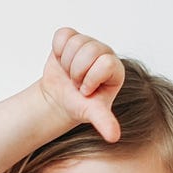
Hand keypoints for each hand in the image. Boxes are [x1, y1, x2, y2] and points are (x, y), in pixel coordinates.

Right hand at [40, 27, 124, 141]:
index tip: (86, 90)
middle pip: (89, 50)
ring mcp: (88, 42)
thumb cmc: (79, 104)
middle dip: (76, 72)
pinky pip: (62, 35)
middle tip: (76, 82)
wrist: (60, 97)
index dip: (90, 79)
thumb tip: (113, 137)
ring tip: (70, 73)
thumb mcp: (92, 113)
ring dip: (66, 63)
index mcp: (115, 68)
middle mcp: (104, 52)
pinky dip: (57, 50)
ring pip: (75, 43)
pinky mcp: (72, 37)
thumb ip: (104, 121)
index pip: (104, 63)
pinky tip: (62, 61)